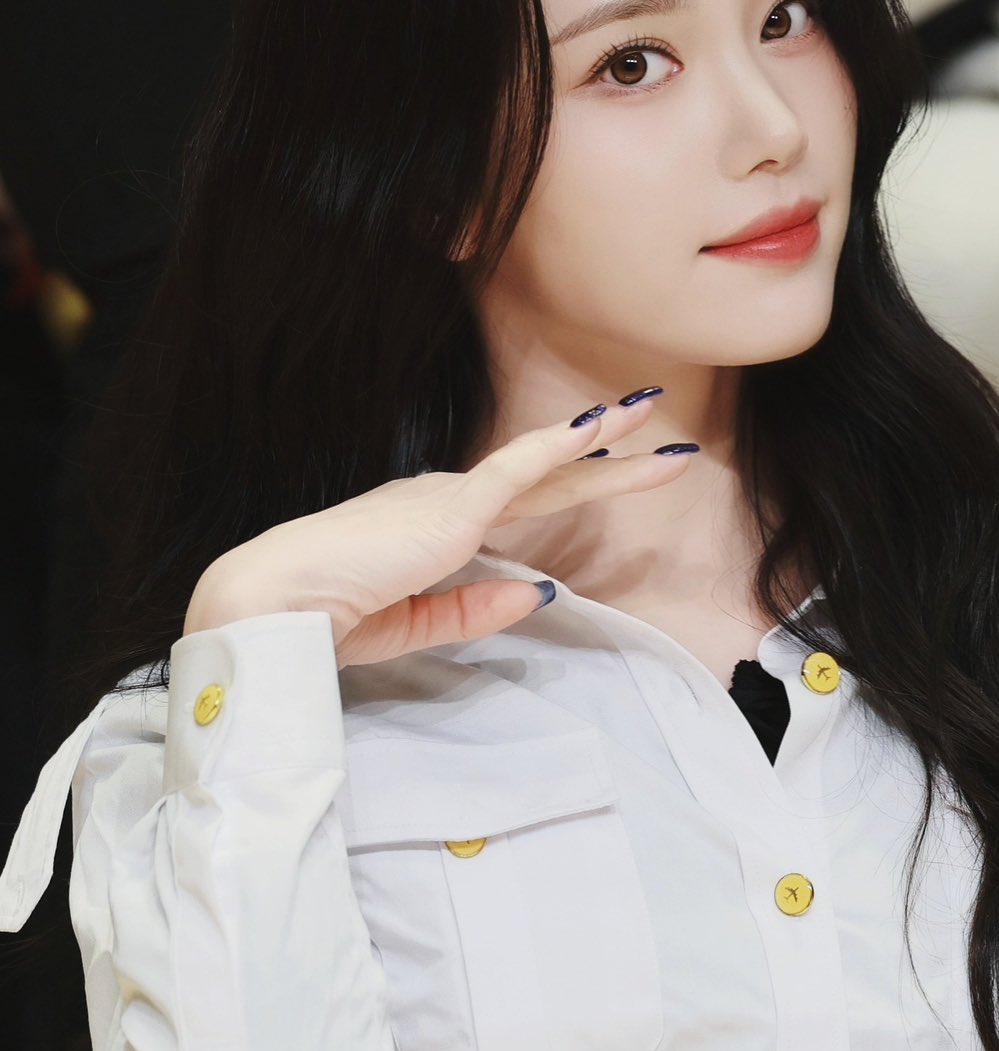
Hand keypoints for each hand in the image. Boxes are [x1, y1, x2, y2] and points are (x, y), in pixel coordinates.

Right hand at [181, 390, 693, 666]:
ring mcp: (450, 499)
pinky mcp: (451, 508)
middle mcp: (444, 501)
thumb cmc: (327, 617)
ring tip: (657, 425)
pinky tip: (602, 427)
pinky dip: (562, 448)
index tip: (616, 476)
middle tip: (667, 445)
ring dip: (606, 450)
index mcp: (432, 526)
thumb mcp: (413, 624)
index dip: (570, 488)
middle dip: (610, 462)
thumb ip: (473, 609)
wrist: (280, 605)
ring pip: (546, 468)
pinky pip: (518, 470)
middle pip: (547, 479)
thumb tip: (537, 590)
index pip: (516, 504)